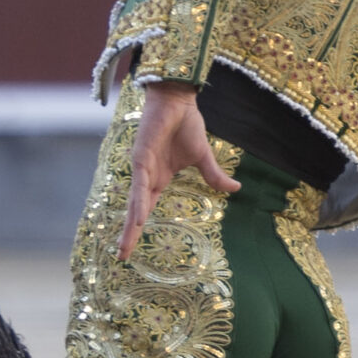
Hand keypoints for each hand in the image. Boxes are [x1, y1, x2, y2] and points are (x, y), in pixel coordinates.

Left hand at [116, 82, 239, 260]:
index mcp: (157, 179)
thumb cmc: (186, 124)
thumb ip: (214, 176)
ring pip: (135, 202)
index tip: (130, 250)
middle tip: (121, 257)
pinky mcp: (141, 157)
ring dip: (130, 224)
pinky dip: (140, 200)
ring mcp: (142, 169)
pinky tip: (138, 217)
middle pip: (135, 212)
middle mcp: (147, 178)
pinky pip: (141, 184)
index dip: (137, 229)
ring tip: (126, 245)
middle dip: (129, 235)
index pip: (146, 209)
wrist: (179, 100)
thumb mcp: (202, 157)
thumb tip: (236, 189)